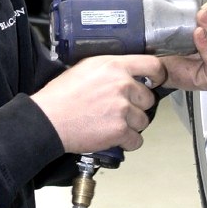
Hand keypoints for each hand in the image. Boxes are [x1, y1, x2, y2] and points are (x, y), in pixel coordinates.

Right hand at [31, 54, 165, 154]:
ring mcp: (123, 108)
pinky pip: (136, 140)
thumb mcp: (86, 67)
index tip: (155, 82)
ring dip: (131, 125)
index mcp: (114, 66)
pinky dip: (127, 142)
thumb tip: (126, 73)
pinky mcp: (119, 130)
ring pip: (143, 120)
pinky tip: (113, 137)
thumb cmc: (61, 95)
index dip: (158, 75)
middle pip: (149, 98)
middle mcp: (122, 85)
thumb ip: (110, 68)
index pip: (153, 65)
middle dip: (137, 105)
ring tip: (111, 123)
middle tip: (119, 109)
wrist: (48, 119)